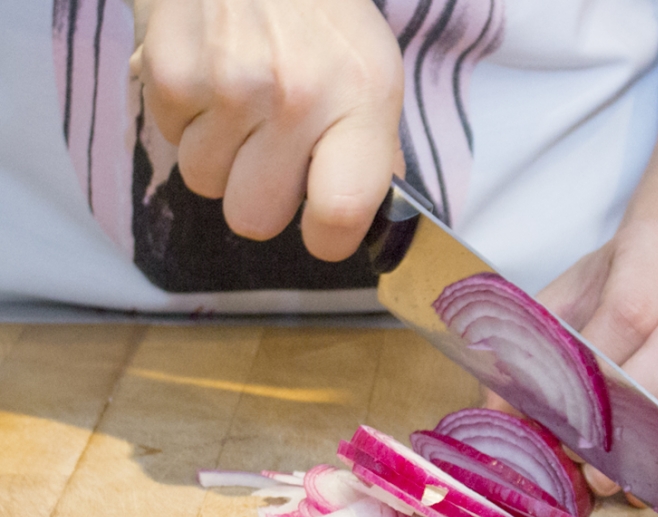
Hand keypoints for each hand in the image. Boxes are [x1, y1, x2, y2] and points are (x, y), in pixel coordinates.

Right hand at [130, 0, 403, 261]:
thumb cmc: (320, 13)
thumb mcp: (372, 71)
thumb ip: (372, 149)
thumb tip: (365, 217)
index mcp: (361, 101)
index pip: (341, 213)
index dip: (328, 238)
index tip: (322, 229)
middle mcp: (297, 97)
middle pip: (254, 218)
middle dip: (258, 196)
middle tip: (271, 151)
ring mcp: (230, 85)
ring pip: (205, 183)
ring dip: (218, 155)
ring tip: (240, 101)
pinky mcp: (171, 72)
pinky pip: (170, 139)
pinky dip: (186, 117)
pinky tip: (210, 74)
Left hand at [537, 219, 657, 495]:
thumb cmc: (622, 284)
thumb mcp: (571, 296)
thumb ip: (533, 347)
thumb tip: (496, 412)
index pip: (632, 309)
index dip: (599, 367)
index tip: (565, 412)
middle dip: (633, 413)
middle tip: (590, 458)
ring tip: (615, 476)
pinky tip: (652, 476)